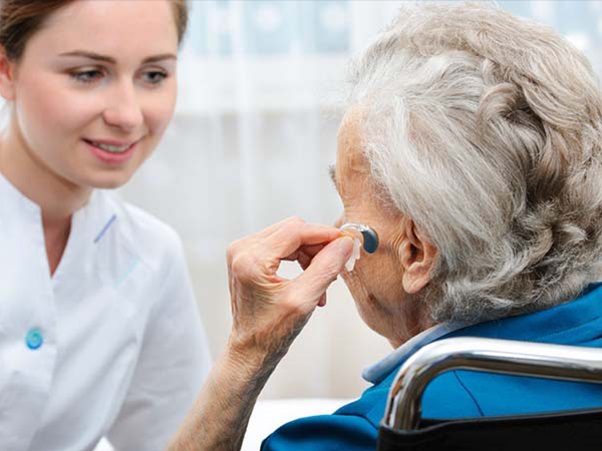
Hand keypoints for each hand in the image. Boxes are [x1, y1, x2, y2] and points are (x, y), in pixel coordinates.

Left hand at [226, 216, 353, 364]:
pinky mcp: (247, 257)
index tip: (346, 242)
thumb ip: (326, 267)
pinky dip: (300, 258)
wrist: (251, 349)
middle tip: (336, 267)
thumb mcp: (304, 300)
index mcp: (251, 259)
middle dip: (318, 246)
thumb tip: (344, 244)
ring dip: (311, 254)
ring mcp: (242, 251)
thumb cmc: (271, 333)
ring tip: (323, 281)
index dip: (325, 234)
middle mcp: (242, 250)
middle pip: (292, 230)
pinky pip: (281, 246)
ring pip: (289, 237)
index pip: (295, 230)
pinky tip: (311, 278)